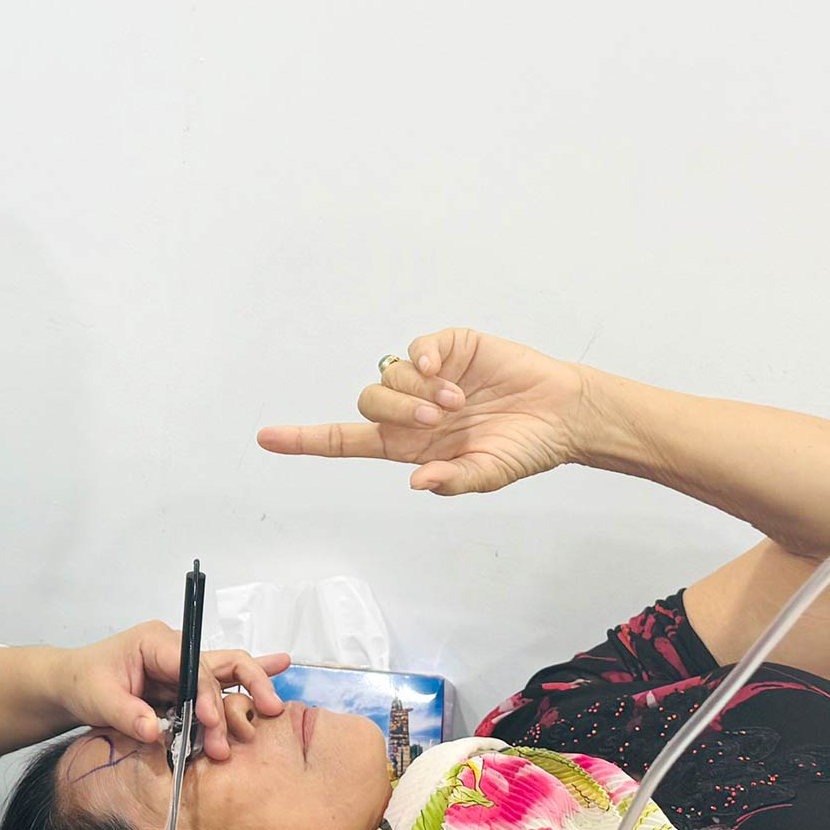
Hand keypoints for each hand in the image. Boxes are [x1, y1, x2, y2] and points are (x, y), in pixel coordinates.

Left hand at [61, 622, 290, 761]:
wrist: (71, 685)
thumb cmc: (83, 683)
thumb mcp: (98, 699)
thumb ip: (127, 714)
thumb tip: (155, 732)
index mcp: (155, 642)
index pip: (193, 666)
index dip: (206, 695)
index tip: (211, 723)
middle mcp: (176, 649)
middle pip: (224, 660)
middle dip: (249, 684)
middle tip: (268, 711)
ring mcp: (183, 665)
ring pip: (228, 673)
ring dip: (249, 693)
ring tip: (271, 713)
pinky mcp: (184, 684)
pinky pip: (220, 682)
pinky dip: (247, 681)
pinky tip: (281, 666)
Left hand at [258, 328, 588, 494]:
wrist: (564, 414)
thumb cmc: (524, 448)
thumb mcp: (488, 474)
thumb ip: (453, 480)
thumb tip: (417, 482)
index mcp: (409, 445)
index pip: (345, 441)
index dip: (305, 439)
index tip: (266, 438)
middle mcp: (411, 410)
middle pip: (367, 404)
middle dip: (393, 411)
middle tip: (436, 420)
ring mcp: (429, 376)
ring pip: (389, 375)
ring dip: (417, 391)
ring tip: (458, 403)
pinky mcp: (450, 348)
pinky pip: (417, 347)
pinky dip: (424, 358)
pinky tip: (445, 372)